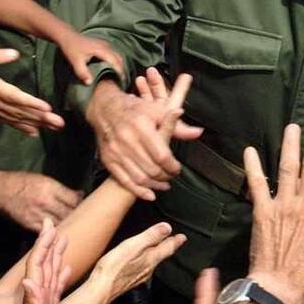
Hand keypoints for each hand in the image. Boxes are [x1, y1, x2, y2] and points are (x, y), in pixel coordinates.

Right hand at [0, 48, 64, 135]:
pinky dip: (23, 127)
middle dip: (42, 117)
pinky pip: (10, 122)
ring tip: (56, 127)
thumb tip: (15, 53)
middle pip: (21, 110)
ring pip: (18, 117)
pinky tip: (35, 133)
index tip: (46, 107)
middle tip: (61, 123)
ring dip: (38, 123)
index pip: (14, 96)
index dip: (31, 102)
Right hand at [0, 171, 83, 231]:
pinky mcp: (31, 225)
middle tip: (87, 218)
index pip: (73, 198)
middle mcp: (45, 202)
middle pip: (69, 213)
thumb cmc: (22, 182)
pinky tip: (62, 232)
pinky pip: (48, 232)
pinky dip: (56, 232)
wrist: (1, 190)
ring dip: (69, 225)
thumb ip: (60, 189)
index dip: (83, 203)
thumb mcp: (43, 179)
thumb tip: (78, 194)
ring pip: (61, 224)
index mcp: (49, 187)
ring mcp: (38, 214)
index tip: (88, 204)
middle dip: (79, 216)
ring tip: (77, 226)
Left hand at [14, 218, 69, 303]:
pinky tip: (68, 269)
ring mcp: (45, 303)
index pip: (37, 264)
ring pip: (51, 272)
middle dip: (48, 243)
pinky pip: (58, 288)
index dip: (42, 244)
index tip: (49, 227)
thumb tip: (30, 282)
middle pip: (44, 263)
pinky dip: (62, 275)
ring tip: (62, 240)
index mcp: (34, 296)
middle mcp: (38, 296)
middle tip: (53, 224)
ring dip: (56, 255)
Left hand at [56, 31, 122, 84]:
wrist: (68, 36)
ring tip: (118, 77)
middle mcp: (105, 46)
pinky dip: (115, 61)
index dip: (120, 71)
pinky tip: (112, 69)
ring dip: (119, 65)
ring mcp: (105, 44)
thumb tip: (90, 83)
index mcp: (101, 49)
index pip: (115, 61)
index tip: (121, 81)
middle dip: (121, 69)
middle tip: (121, 82)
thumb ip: (82, 72)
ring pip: (117, 55)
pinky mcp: (103, 44)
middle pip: (119, 58)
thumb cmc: (71, 48)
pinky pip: (113, 53)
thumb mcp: (75, 61)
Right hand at [87, 74, 200, 200]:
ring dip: (155, 185)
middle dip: (166, 176)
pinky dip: (138, 191)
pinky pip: (124, 181)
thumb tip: (197, 133)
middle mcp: (127, 140)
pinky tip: (149, 193)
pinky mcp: (108, 160)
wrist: (105, 109)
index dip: (172, 166)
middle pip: (152, 169)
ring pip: (139, 178)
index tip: (176, 168)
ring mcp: (116, 152)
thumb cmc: (134, 110)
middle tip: (171, 175)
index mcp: (141, 127)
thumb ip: (176, 125)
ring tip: (163, 184)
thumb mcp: (157, 111)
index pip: (162, 155)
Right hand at [87, 222, 186, 303]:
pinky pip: (143, 267)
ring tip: (159, 249)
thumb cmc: (114, 268)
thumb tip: (167, 228)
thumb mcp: (133, 246)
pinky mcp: (129, 280)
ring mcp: (138, 276)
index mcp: (150, 259)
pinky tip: (141, 261)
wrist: (101, 289)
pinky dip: (146, 261)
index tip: (182, 237)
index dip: (175, 241)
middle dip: (168, 247)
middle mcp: (147, 269)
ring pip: (152, 262)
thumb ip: (150, 237)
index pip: (167, 248)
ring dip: (157, 254)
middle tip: (174, 241)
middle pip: (161, 256)